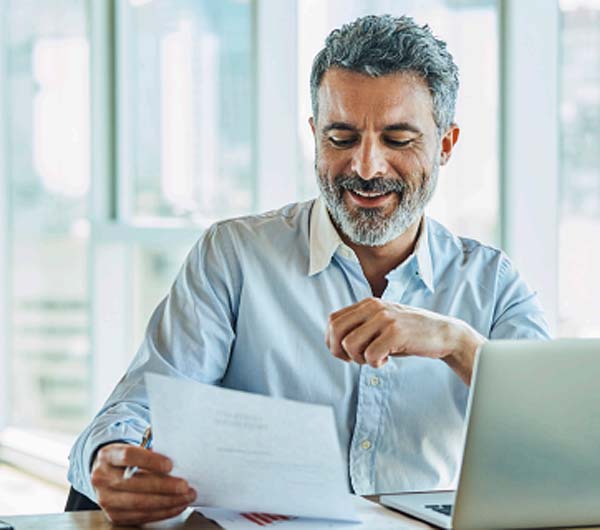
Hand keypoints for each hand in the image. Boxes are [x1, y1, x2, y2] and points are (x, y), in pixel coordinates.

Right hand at [91, 442, 196, 524]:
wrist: (107, 473)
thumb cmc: (128, 459)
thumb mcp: (134, 447)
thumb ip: (152, 452)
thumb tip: (178, 461)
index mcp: (108, 455)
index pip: (128, 456)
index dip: (150, 461)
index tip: (170, 465)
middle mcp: (102, 478)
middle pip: (134, 484)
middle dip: (164, 486)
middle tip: (184, 486)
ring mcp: (106, 499)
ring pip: (139, 503)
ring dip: (167, 502)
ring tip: (186, 497)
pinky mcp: (114, 515)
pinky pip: (141, 516)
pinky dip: (162, 512)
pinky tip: (176, 506)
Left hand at [325, 298, 484, 384]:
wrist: (443, 333)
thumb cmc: (409, 333)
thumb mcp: (381, 323)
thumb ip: (360, 326)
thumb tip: (333, 342)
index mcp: (367, 304)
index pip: (333, 320)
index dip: (332, 341)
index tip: (345, 353)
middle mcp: (373, 307)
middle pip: (336, 331)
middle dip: (339, 351)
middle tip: (356, 359)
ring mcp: (385, 319)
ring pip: (350, 345)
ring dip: (360, 359)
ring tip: (375, 358)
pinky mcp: (396, 333)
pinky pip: (370, 355)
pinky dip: (375, 363)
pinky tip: (386, 360)